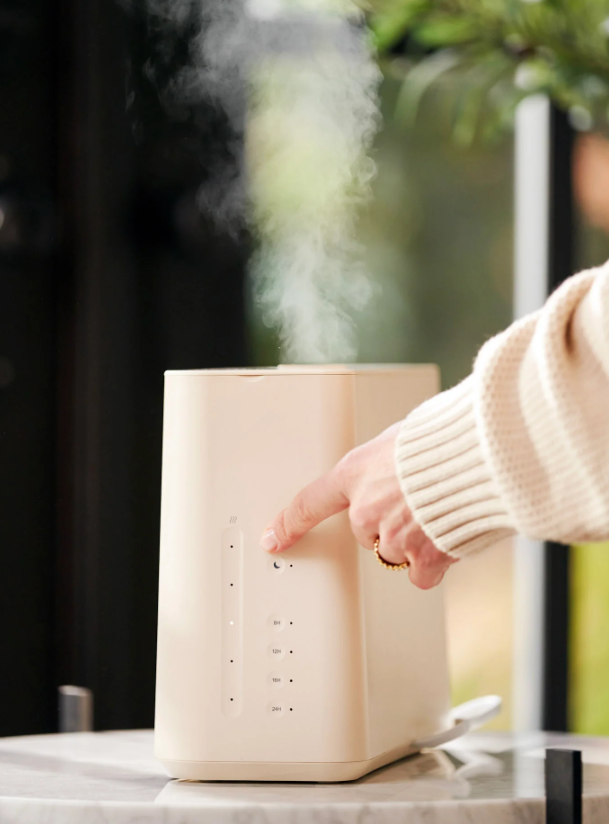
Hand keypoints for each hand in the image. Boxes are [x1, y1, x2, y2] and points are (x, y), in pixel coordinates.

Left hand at [259, 423, 457, 588]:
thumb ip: (385, 462)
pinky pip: (421, 575)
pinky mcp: (423, 558)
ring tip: (440, 512)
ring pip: (395, 552)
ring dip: (414, 541)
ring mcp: (393, 536)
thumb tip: (395, 468)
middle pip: (366, 532)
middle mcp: (367, 509)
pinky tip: (449, 539)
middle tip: (418, 501)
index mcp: (356, 474)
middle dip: (389, 523)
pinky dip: (435, 564)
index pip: (310, 503)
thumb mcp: (399, 437)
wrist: (480, 455)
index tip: (273, 538)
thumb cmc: (445, 436)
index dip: (289, 523)